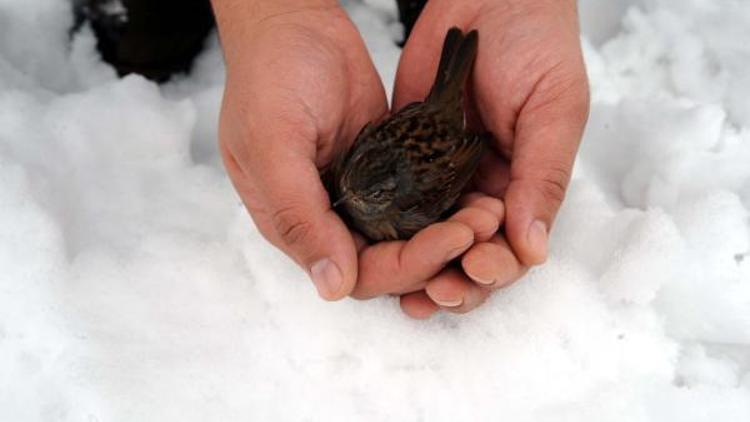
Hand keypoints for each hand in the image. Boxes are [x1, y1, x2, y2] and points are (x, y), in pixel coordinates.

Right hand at [212, 1, 492, 302]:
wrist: (294, 24)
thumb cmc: (270, 78)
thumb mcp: (273, 145)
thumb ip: (297, 215)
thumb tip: (332, 286)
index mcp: (298, 225)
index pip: (359, 273)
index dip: (407, 265)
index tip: (451, 239)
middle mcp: (333, 218)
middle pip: (393, 261)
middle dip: (440, 250)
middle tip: (482, 224)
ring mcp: (363, 194)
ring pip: (412, 235)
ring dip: (450, 230)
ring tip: (488, 212)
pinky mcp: (388, 168)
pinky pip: (422, 199)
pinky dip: (449, 203)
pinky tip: (478, 195)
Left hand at [390, 0, 589, 317]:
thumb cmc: (537, 45)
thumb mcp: (554, 109)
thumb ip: (543, 176)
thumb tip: (534, 248)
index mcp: (527, 185)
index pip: (515, 248)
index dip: (497, 268)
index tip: (476, 268)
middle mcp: (486, 189)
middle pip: (470, 256)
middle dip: (456, 280)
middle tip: (436, 291)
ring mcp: (445, 175)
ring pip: (433, 240)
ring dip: (421, 269)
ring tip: (407, 291)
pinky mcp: (409, 155)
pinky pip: (400, 203)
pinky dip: (391, 230)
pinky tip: (376, 249)